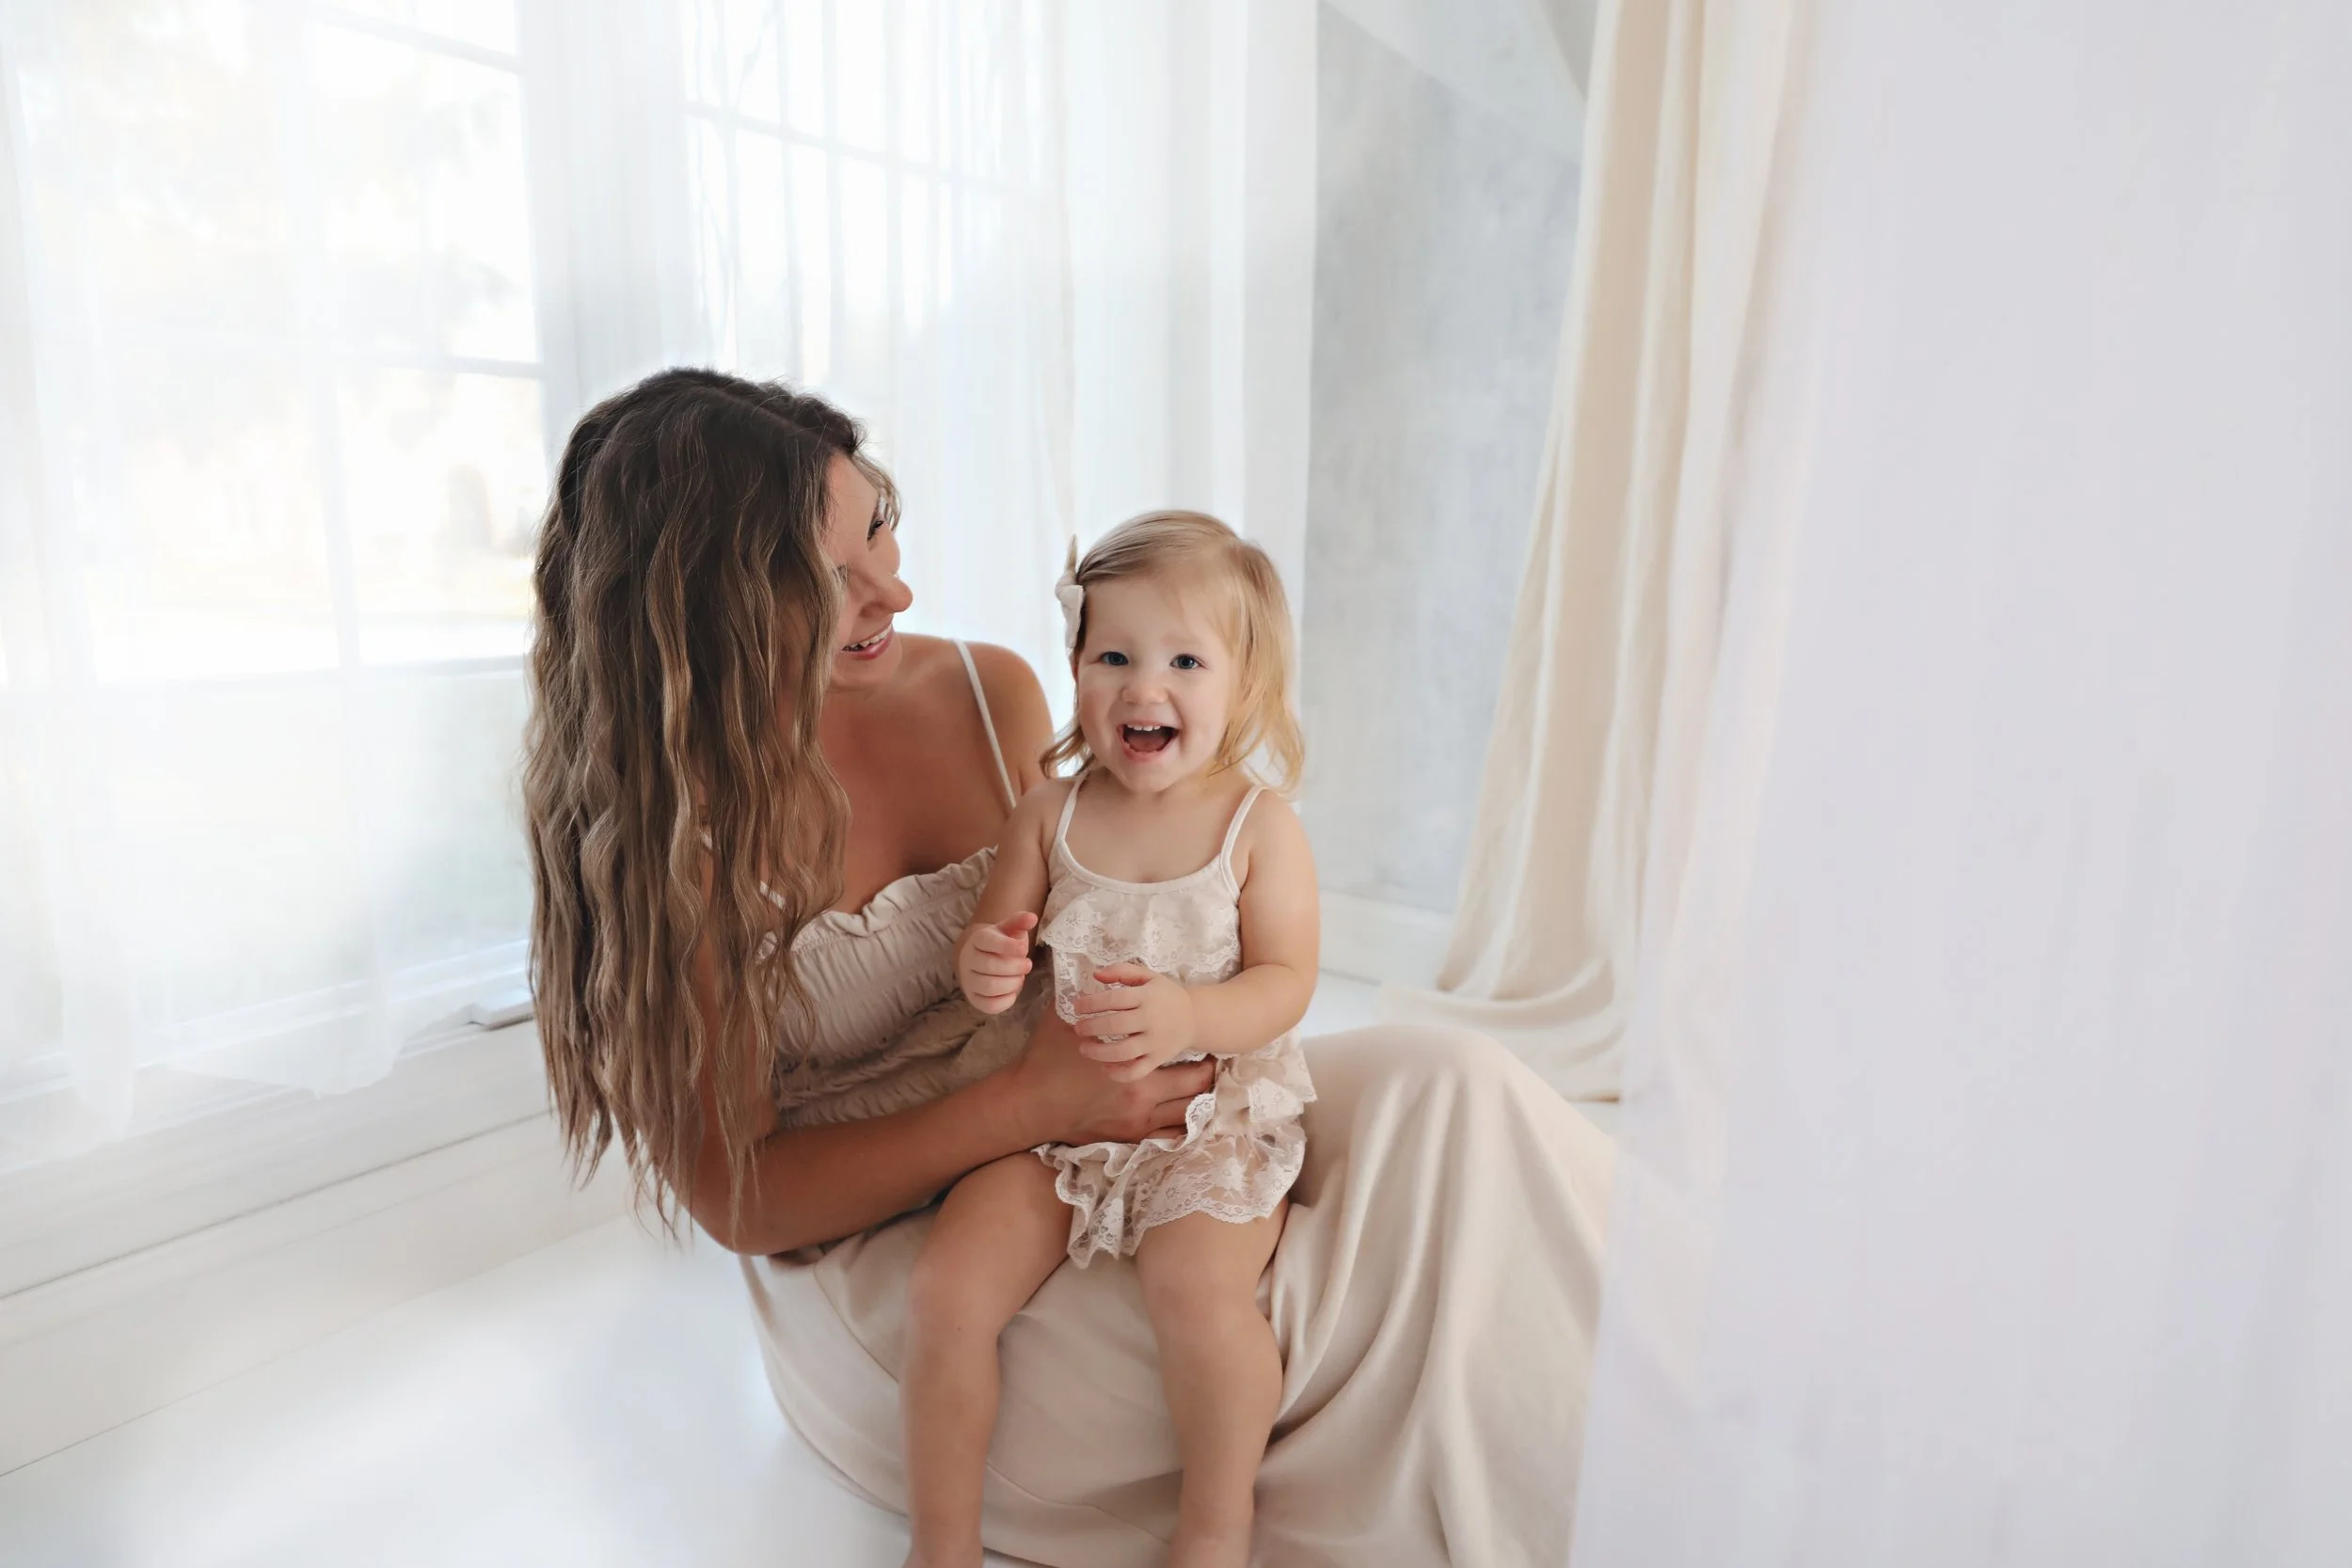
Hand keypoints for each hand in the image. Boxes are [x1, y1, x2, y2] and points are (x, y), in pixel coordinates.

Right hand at [959, 911, 1036, 1013]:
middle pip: (990, 966)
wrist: (980, 958)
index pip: (988, 942)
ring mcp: (969, 981)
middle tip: (1028, 965)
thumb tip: (1032, 917)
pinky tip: (1012, 990)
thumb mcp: (1009, 929)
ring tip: (1020, 977)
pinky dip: (1006, 1000)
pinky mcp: (975, 999)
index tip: (1024, 949)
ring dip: (1012, 983)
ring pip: (989, 987)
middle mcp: (969, 960)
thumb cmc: (999, 943)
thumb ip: (1019, 922)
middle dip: (1015, 967)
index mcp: (977, 940)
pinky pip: (990, 1005)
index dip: (1008, 946)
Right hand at [1003, 1009, 1216, 1144]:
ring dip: (1197, 1102)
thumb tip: (1096, 973)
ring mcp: (1136, 1121)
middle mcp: (1141, 1097)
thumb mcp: (1065, 1021)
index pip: (1177, 1053)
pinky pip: (1165, 1136)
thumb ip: (1086, 997)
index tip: (1208, 1042)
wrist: (1029, 1103)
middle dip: (1206, 1075)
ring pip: (1184, 1115)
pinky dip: (1179, 1127)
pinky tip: (1186, 1118)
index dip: (1198, 1049)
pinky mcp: (1126, 1136)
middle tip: (1214, 1064)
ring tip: (1206, 1089)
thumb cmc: (1046, 1061)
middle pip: (1192, 1088)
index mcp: (1132, 1064)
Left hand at [1071, 963, 1198, 1082]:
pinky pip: (1136, 1072)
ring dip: (1098, 1052)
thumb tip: (1095, 975)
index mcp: (1147, 996)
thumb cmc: (1165, 995)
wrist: (1194, 1018)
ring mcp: (1155, 1043)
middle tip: (1078, 1028)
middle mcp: (1152, 1020)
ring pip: (1123, 1052)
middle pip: (1116, 1026)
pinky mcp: (1157, 1060)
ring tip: (1084, 1047)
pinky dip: (1117, 1073)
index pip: (1115, 999)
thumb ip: (1122, 971)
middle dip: (1091, 1027)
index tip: (1077, 1006)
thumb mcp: (1148, 976)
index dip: (1092, 1003)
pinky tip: (1103, 1067)